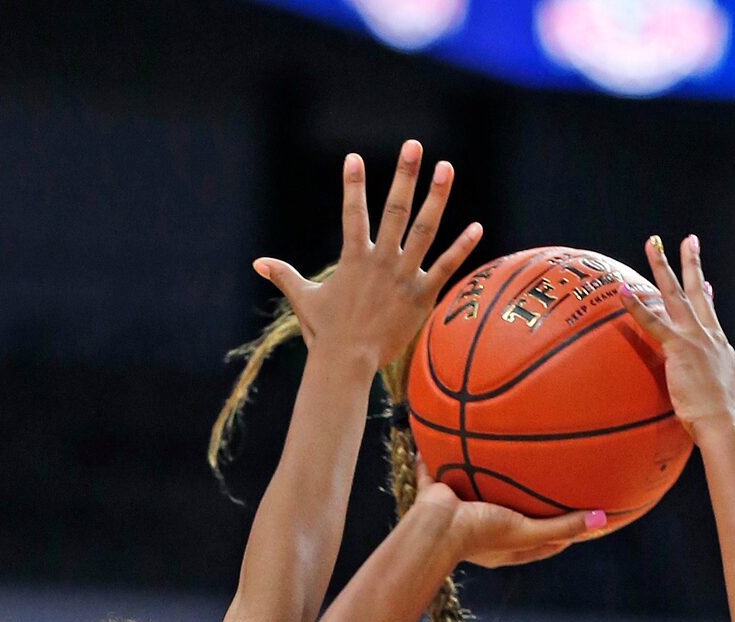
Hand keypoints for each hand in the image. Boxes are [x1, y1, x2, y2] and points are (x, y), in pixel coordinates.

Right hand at [252, 141, 482, 369]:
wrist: (346, 363)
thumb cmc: (325, 332)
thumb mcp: (303, 299)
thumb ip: (284, 275)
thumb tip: (257, 264)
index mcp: (354, 258)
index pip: (352, 212)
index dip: (353, 185)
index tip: (354, 158)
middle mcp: (380, 261)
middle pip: (395, 210)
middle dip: (404, 175)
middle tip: (414, 145)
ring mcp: (402, 277)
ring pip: (424, 230)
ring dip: (437, 198)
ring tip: (446, 168)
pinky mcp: (421, 297)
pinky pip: (444, 268)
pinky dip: (462, 248)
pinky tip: (477, 227)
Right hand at [414, 462, 603, 567]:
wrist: (436, 527)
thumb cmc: (482, 534)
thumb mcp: (527, 532)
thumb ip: (563, 525)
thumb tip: (603, 519)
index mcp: (502, 546)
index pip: (538, 542)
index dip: (558, 534)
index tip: (577, 520)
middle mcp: (481, 529)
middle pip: (510, 515)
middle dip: (524, 501)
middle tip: (545, 485)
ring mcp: (459, 510)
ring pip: (476, 490)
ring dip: (487, 476)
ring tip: (502, 455)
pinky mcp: (438, 492)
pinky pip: (439, 471)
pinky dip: (441, 457)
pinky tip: (451, 434)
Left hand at [620, 234, 734, 441]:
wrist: (722, 422)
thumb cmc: (718, 419)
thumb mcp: (718, 394)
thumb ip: (709, 383)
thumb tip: (707, 391)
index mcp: (719, 345)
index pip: (711, 313)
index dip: (707, 295)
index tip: (706, 281)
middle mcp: (709, 334)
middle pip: (698, 291)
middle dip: (692, 262)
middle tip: (689, 239)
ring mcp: (694, 337)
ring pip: (675, 294)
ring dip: (662, 267)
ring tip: (651, 245)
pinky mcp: (678, 347)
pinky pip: (653, 322)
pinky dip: (637, 306)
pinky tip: (623, 291)